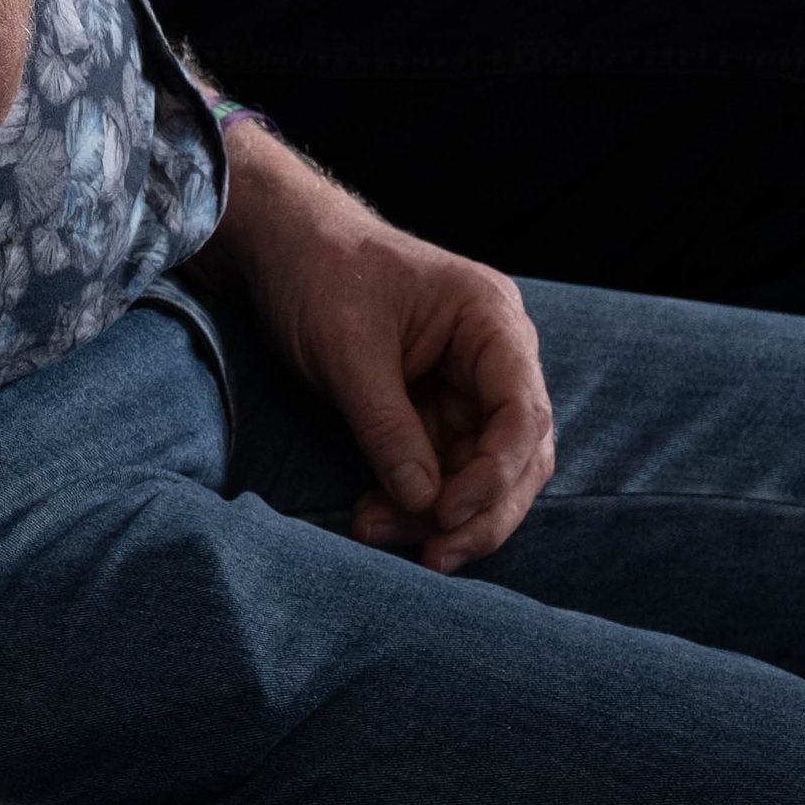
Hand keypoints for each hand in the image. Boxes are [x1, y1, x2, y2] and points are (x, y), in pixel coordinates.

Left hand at [211, 127, 554, 569]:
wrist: (282, 246)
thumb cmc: (320, 273)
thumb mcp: (348, 351)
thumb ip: (388, 428)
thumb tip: (424, 505)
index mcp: (491, 320)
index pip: (523, 412)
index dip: (495, 474)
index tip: (446, 514)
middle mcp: (494, 356)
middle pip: (516, 455)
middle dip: (476, 512)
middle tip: (431, 557)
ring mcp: (467, 386)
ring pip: (482, 473)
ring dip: (438, 515)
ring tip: (375, 533)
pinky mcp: (436, 409)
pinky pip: (444, 469)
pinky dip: (415, 501)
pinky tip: (376, 518)